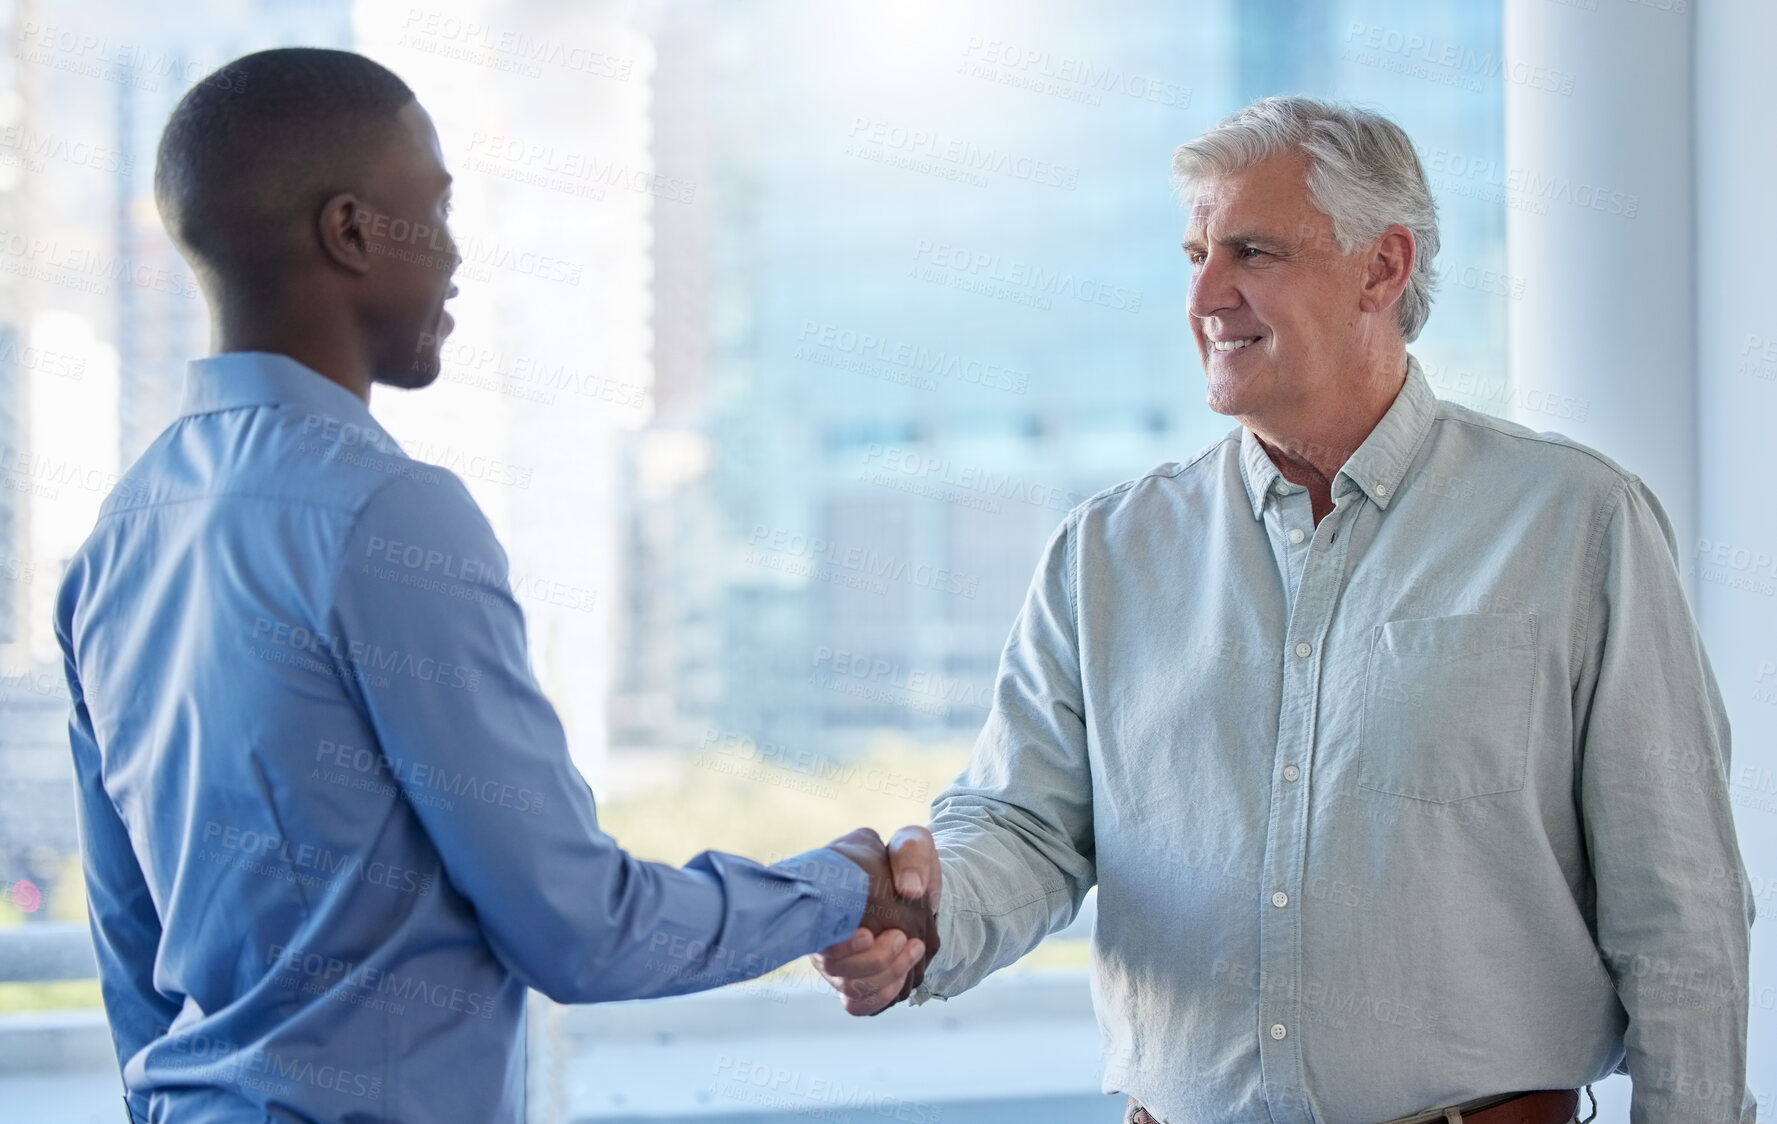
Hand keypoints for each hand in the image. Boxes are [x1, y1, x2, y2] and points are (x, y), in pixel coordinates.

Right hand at [814, 826, 939, 1014]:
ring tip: (913, 947)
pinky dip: (882, 996)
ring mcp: (838, 963)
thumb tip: (910, 889)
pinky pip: (859, 1005)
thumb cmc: (905, 864)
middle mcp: (824, 937)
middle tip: (903, 937)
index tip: (868, 934)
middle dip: (875, 961)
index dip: (841, 945)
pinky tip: (903, 976)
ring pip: (851, 991)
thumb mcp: (911, 844)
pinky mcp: (856, 982)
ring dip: (886, 976)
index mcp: (827, 901)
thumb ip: (910, 854)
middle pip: (835, 970)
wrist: (914, 887)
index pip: (819, 934)